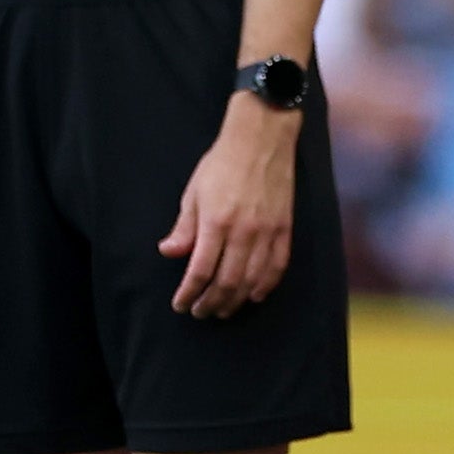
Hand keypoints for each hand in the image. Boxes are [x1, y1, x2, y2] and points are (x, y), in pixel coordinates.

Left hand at [160, 95, 299, 316]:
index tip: (180, 305)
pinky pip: (277, 267)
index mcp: (215, 222)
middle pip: (226, 282)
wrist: (261, 140)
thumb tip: (169, 253)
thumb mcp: (193, 192)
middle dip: (210, 302)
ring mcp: (267, 232)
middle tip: (200, 312)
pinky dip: (265, 286)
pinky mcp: (285, 229)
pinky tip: (253, 295)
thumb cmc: (221, 164)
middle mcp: (243, 232)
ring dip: (235, 300)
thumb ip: (184, 227)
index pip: (199, 270)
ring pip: (252, 280)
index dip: (189, 293)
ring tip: (222, 310)